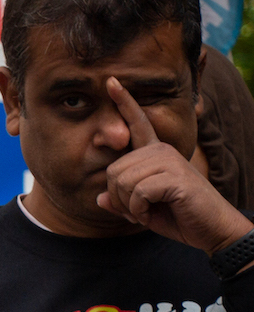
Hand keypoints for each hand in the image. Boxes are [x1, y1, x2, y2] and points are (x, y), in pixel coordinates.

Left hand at [99, 78, 252, 254]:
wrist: (211, 230)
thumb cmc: (179, 216)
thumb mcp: (142, 209)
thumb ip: (121, 201)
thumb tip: (99, 199)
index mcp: (155, 153)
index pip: (136, 123)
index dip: (123, 102)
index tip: (110, 81)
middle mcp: (162, 151)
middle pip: (113, 171)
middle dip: (119, 198)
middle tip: (138, 210)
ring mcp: (170, 161)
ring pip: (122, 182)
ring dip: (129, 206)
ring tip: (147, 211)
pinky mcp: (175, 176)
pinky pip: (137, 193)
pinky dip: (139, 211)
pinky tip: (152, 214)